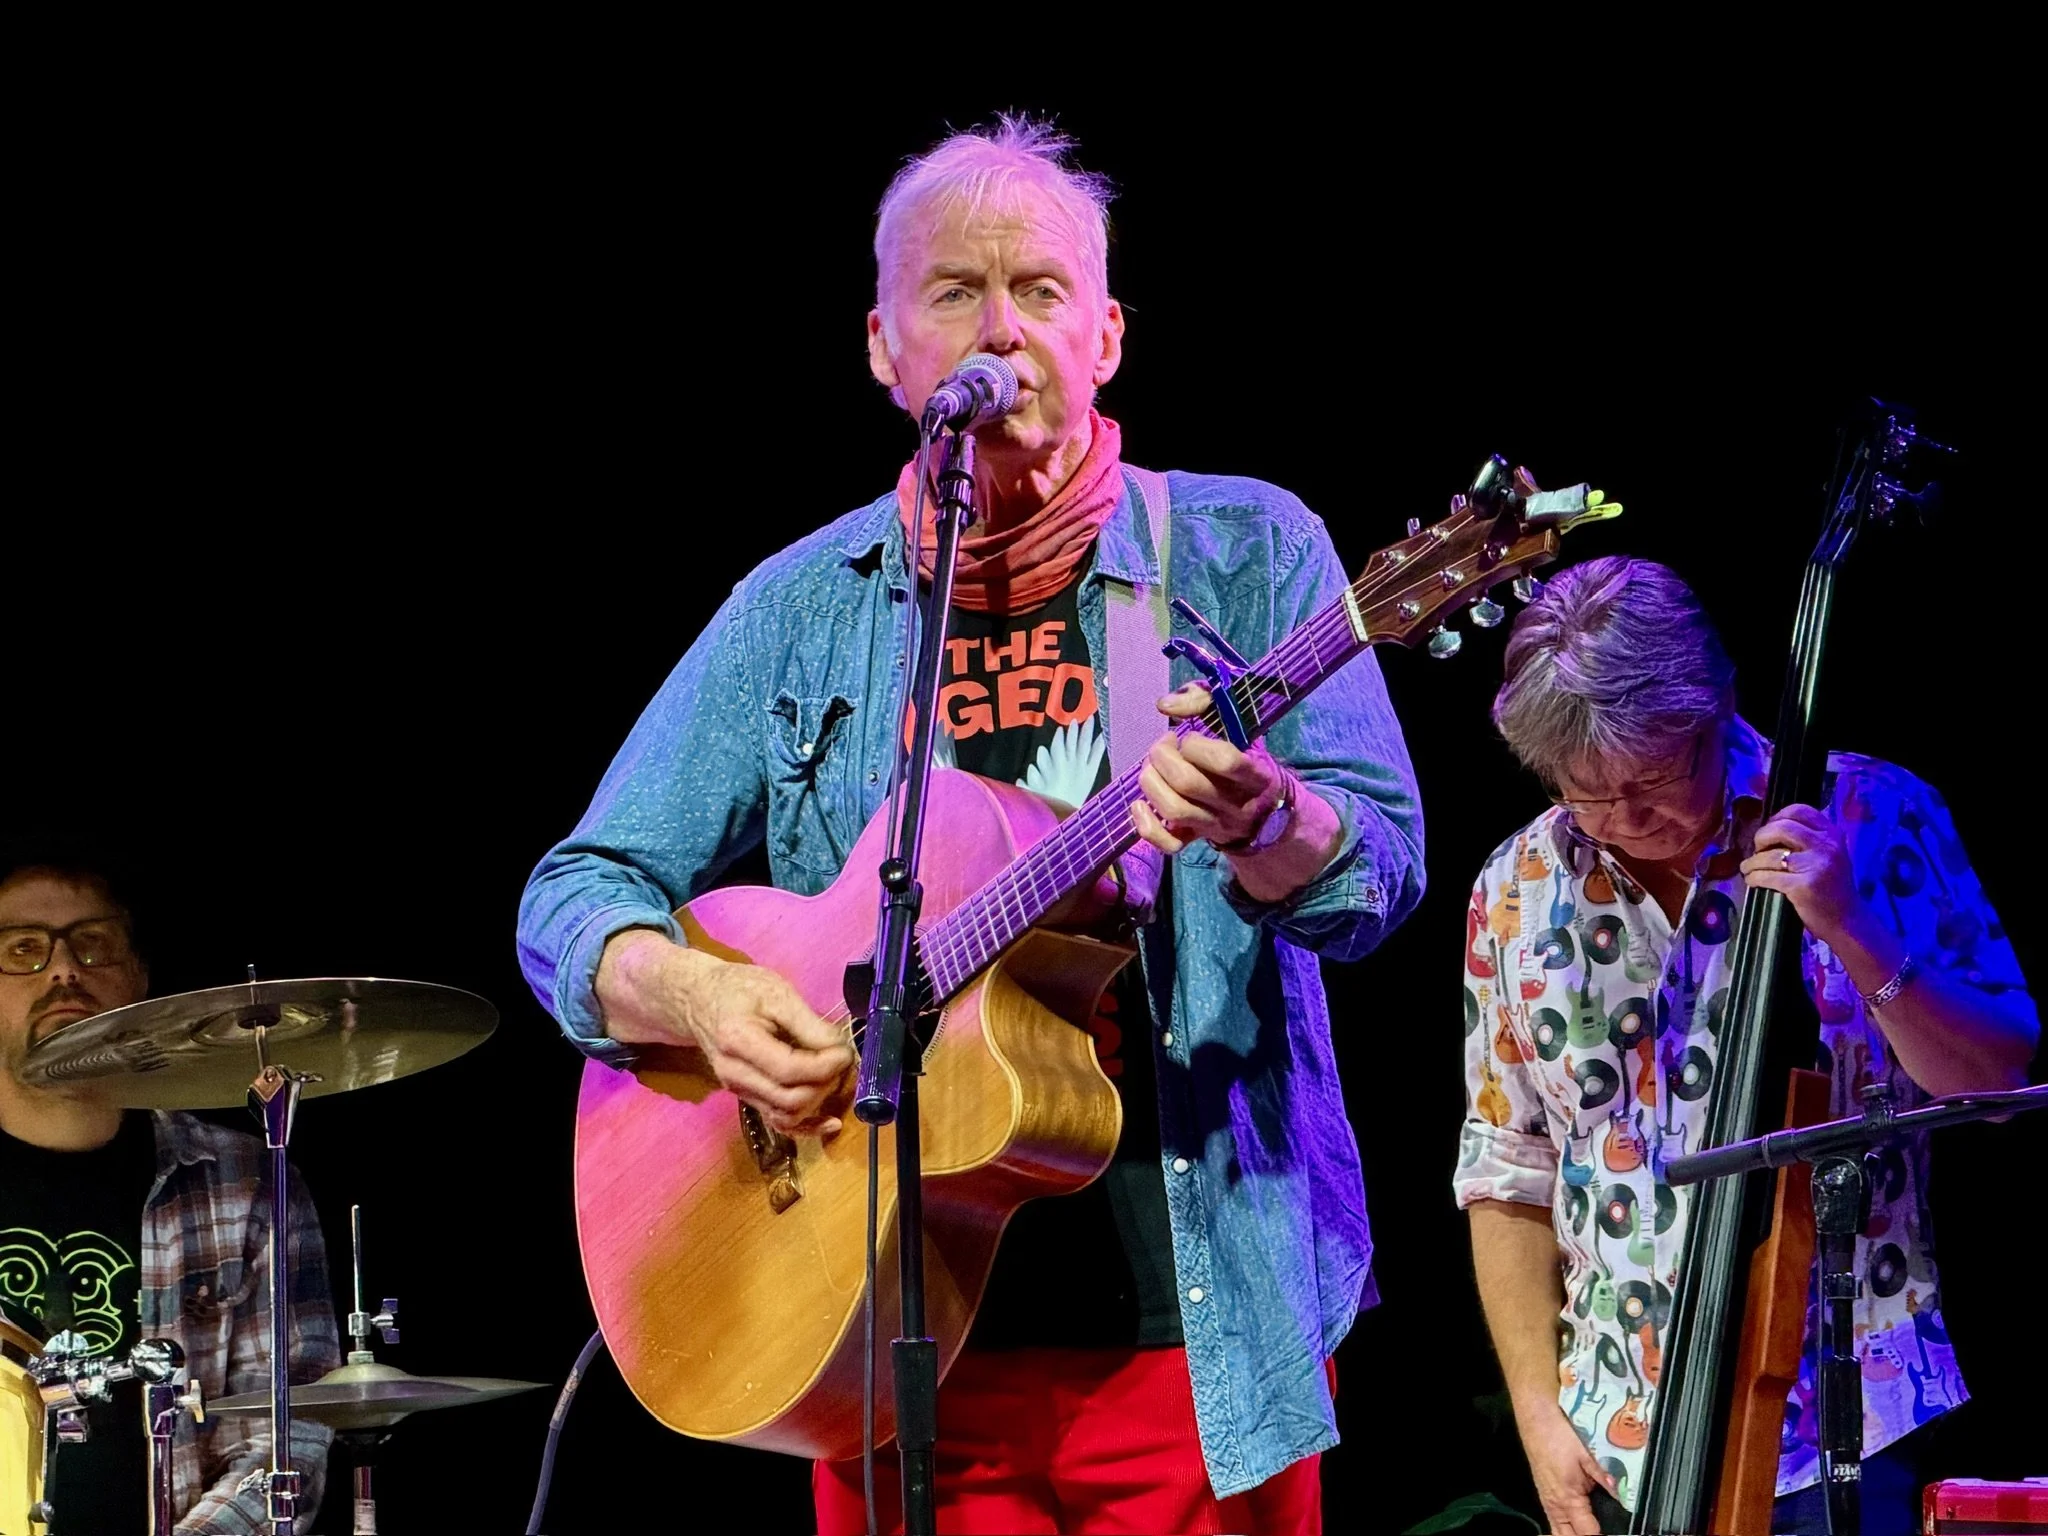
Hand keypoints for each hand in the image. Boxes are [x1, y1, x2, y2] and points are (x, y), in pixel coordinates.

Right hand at [596, 931, 854, 1135]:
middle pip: (790, 1099)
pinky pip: (779, 1123)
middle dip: (826, 1083)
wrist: (699, 1000)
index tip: (845, 1051)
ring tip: (834, 1075)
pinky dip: (807, 1126)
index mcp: (738, 1041)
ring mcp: (738, 1091)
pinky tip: (830, 1123)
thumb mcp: (776, 992)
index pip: (789, 1070)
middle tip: (842, 1059)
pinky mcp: (747, 1098)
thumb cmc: (739, 989)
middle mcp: (735, 1074)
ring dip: (820, 1101)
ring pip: (787, 1116)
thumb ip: (808, 1023)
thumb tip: (840, 1050)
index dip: (825, 1066)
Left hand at [1128, 684, 1285, 854]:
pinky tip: (1140, 804)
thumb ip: (1204, 699)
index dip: (1196, 744)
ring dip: (1151, 783)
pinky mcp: (1196, 840)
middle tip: (1163, 746)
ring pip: (1174, 810)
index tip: (1189, 737)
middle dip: (1163, 757)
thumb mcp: (1237, 721)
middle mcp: (1236, 804)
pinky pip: (1168, 844)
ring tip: (1152, 767)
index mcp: (1255, 774)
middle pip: (1188, 784)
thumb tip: (1165, 705)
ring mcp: (1215, 825)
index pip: (1225, 761)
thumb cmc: (1246, 756)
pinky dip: (1147, 825)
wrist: (1264, 812)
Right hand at [1517, 1403, 1616, 1535]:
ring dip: (1573, 1535)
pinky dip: (1565, 1530)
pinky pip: (1554, 1523)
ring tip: (1589, 1529)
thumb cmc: (1559, 1437)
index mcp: (1568, 1499)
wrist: (1536, 1422)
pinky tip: (1575, 1526)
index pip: (1588, 1533)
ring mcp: (1547, 1503)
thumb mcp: (1585, 1456)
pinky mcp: (1544, 1497)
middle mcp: (1555, 1507)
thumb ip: (1603, 1477)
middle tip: (1602, 1532)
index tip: (1616, 1534)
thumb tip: (1621, 1493)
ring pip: (1558, 1533)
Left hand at [1738, 803, 1867, 949]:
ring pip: (1770, 855)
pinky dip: (1753, 878)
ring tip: (1748, 868)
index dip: (1777, 817)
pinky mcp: (1803, 886)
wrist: (1847, 921)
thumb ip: (1810, 840)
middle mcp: (1826, 846)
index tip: (1769, 830)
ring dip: (1751, 862)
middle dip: (1761, 837)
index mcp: (1832, 835)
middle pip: (1781, 827)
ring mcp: (1815, 866)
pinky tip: (1752, 881)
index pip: (1800, 810)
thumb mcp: (1830, 856)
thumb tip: (1771, 829)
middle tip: (1756, 849)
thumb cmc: (1833, 888)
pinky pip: (1767, 876)